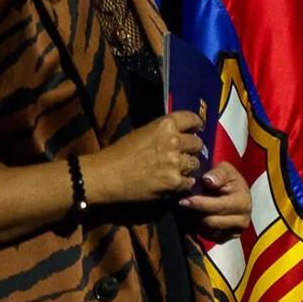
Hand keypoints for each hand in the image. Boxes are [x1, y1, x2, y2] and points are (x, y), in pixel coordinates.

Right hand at [82, 111, 205, 203]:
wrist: (105, 176)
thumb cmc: (119, 153)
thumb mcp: (143, 132)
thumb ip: (164, 132)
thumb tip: (182, 133)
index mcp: (165, 124)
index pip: (193, 119)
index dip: (196, 125)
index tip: (196, 130)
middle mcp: (173, 141)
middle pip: (197, 143)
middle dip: (192, 148)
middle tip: (183, 154)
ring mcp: (175, 162)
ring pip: (196, 163)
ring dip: (188, 166)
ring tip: (175, 169)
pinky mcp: (174, 182)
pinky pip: (189, 181)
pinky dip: (183, 182)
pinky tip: (173, 182)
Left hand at [181, 161, 251, 240]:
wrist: (238, 191)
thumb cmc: (230, 180)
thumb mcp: (226, 170)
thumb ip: (218, 173)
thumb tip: (208, 180)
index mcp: (242, 201)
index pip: (217, 206)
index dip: (199, 203)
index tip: (184, 201)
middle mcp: (242, 219)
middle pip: (211, 221)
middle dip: (196, 214)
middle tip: (184, 206)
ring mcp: (237, 230)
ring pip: (210, 232)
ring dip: (198, 223)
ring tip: (192, 211)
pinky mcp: (231, 236)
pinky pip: (212, 238)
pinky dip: (203, 230)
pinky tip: (199, 219)